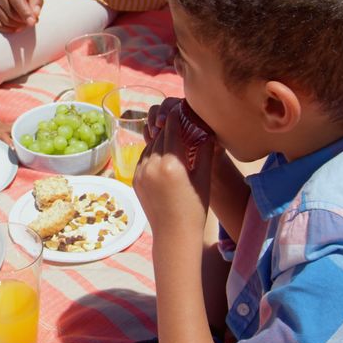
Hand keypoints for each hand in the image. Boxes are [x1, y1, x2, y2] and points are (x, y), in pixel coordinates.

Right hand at [0, 0, 43, 33]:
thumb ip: (36, 2)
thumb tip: (35, 16)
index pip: (17, 1)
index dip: (25, 13)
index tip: (32, 22)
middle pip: (11, 14)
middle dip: (23, 20)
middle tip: (30, 21)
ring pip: (5, 21)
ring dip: (17, 25)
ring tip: (24, 22)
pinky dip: (8, 29)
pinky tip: (16, 27)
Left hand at [133, 98, 215, 237]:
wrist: (174, 235)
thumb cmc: (194, 209)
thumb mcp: (203, 179)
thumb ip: (203, 153)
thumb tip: (206, 133)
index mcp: (171, 164)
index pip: (171, 131)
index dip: (175, 118)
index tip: (178, 108)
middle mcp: (152, 166)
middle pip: (159, 137)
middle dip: (167, 128)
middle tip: (175, 119)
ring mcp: (141, 173)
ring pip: (149, 148)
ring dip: (159, 141)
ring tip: (170, 137)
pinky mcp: (135, 180)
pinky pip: (143, 160)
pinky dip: (152, 154)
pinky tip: (161, 155)